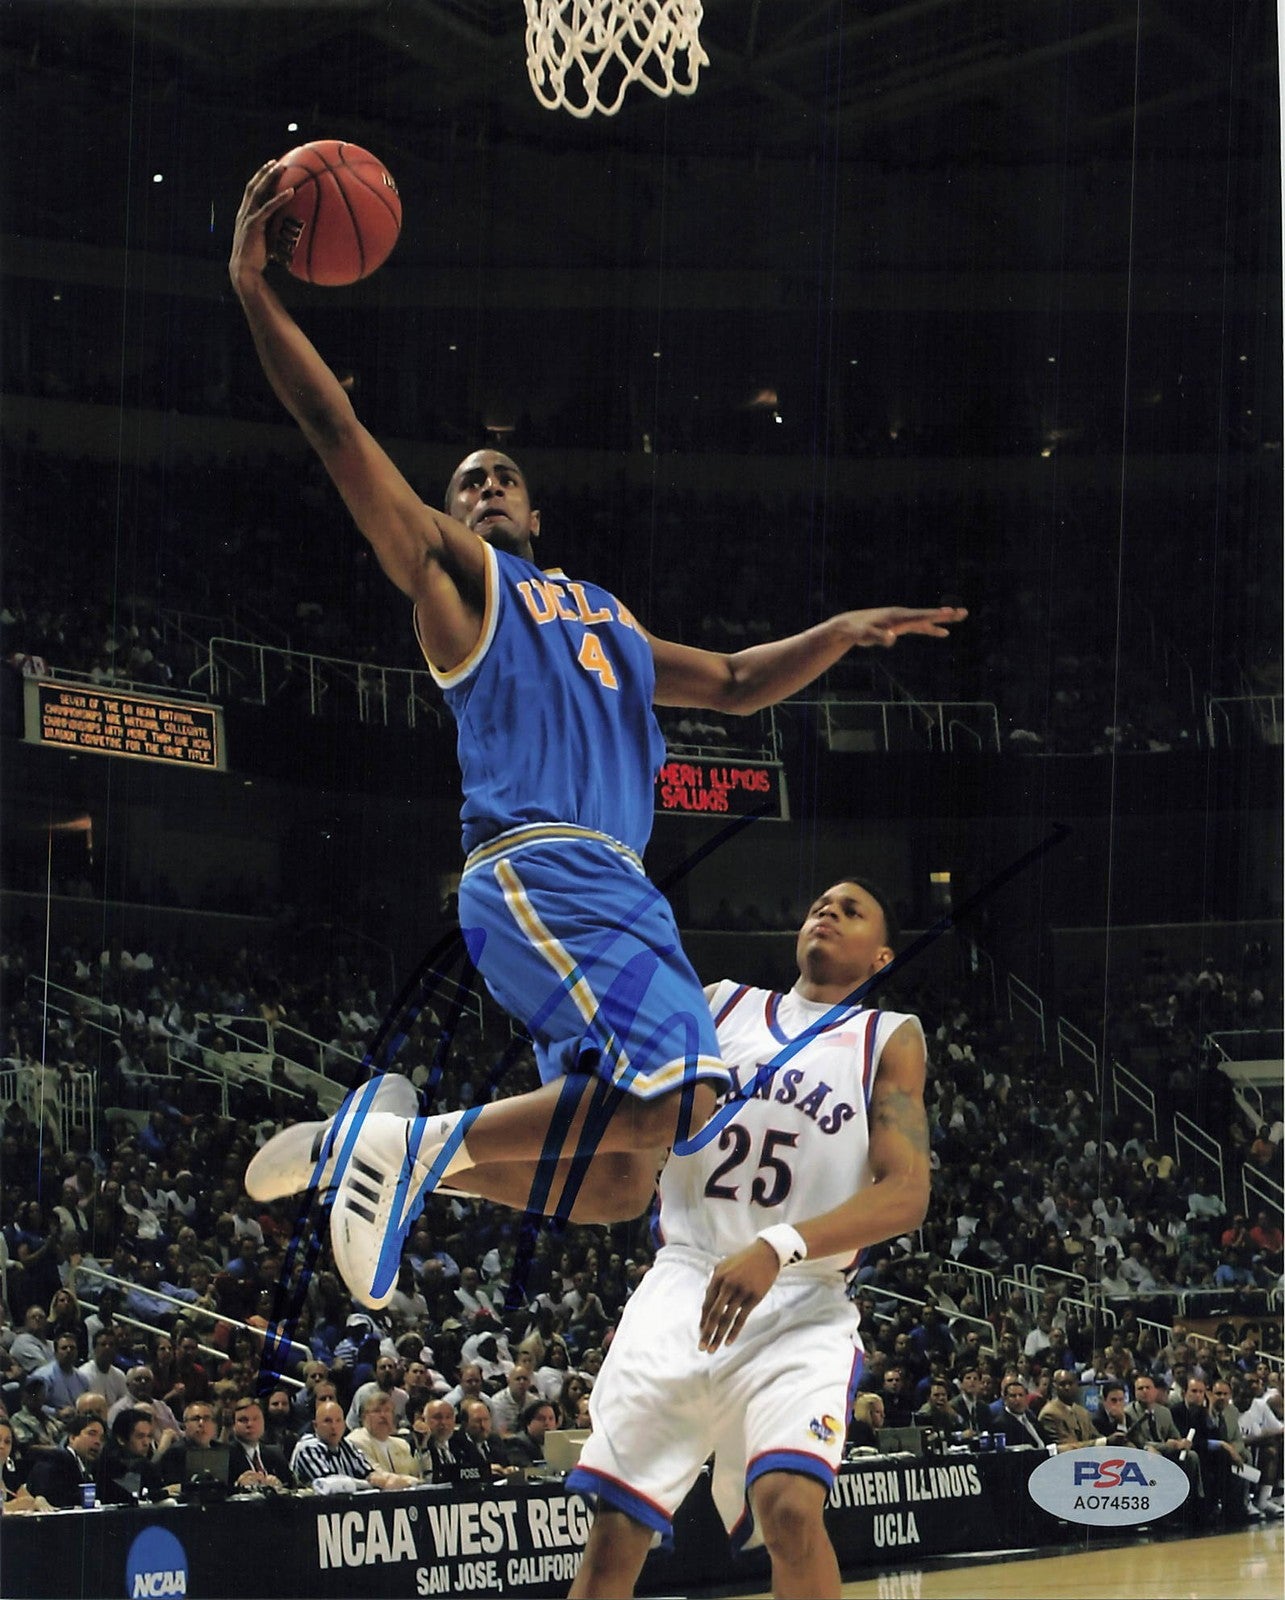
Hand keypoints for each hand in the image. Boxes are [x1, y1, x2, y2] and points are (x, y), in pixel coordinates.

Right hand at [229, 160, 295, 291]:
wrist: (244, 271)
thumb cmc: (256, 261)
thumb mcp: (265, 243)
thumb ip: (274, 233)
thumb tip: (291, 233)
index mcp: (245, 215)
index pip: (251, 192)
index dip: (259, 179)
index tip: (269, 170)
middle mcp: (244, 212)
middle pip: (253, 186)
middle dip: (264, 173)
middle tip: (275, 162)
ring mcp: (247, 217)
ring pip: (258, 191)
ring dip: (269, 178)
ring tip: (281, 168)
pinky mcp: (254, 225)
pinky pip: (268, 208)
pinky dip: (279, 198)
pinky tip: (291, 191)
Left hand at [699, 1239, 779, 1352]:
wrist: (766, 1254)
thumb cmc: (743, 1261)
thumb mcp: (725, 1266)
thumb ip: (715, 1284)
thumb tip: (708, 1305)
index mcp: (718, 1277)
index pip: (707, 1304)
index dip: (703, 1320)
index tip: (701, 1333)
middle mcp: (727, 1285)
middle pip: (714, 1314)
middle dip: (707, 1333)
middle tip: (701, 1348)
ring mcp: (741, 1292)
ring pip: (726, 1319)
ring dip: (718, 1336)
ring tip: (713, 1349)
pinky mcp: (753, 1298)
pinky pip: (741, 1319)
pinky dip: (734, 1332)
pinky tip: (728, 1342)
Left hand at [842, 605, 967, 648]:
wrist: (848, 626)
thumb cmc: (857, 631)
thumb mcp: (866, 635)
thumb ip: (879, 636)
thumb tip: (892, 638)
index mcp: (898, 616)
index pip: (920, 616)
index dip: (935, 616)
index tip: (951, 613)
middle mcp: (902, 616)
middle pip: (927, 615)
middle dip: (945, 615)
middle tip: (964, 612)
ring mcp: (902, 620)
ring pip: (926, 620)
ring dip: (942, 620)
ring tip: (959, 617)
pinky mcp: (900, 626)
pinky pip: (920, 627)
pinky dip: (932, 629)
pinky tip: (943, 633)